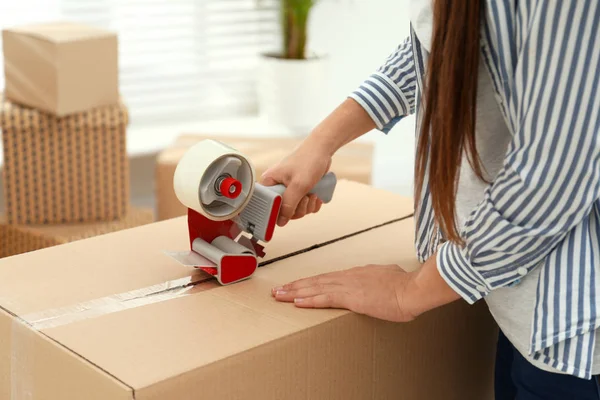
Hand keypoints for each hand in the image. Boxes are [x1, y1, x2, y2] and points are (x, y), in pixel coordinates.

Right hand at [261, 138, 332, 226]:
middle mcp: (277, 188)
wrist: (322, 150)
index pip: (267, 206)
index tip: (290, 212)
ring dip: (308, 206)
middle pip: (283, 212)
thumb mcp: (298, 185)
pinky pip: (304, 207)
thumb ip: (288, 205)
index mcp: (269, 183)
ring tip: (313, 193)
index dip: (278, 213)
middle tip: (305, 198)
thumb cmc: (308, 160)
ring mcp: (289, 191)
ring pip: (296, 211)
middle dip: (299, 208)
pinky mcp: (299, 192)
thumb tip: (280, 222)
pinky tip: (316, 194)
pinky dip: (312, 204)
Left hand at [271, 264, 421, 322]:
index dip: (310, 282)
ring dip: (295, 292)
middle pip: (316, 280)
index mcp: (357, 274)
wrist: (413, 289)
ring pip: (315, 287)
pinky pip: (324, 298)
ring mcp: (348, 285)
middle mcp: (348, 277)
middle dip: (295, 286)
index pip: (327, 278)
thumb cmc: (406, 287)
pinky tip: (296, 301)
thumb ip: (381, 280)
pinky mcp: (351, 297)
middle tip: (278, 290)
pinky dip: (308, 299)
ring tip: (279, 295)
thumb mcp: (390, 280)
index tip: (297, 285)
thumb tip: (382, 281)